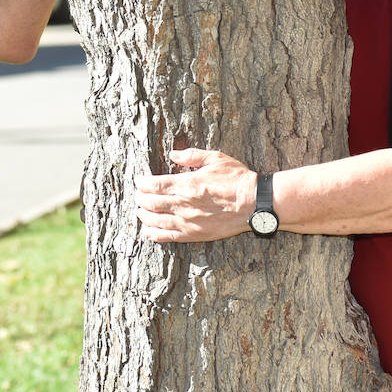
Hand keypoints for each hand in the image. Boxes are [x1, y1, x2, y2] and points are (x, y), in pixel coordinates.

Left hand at [136, 148, 256, 242]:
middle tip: (138, 195)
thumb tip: (173, 154)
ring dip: (144, 216)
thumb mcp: (216, 158)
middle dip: (140, 198)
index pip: (153, 185)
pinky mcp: (194, 234)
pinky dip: (154, 234)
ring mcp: (188, 221)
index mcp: (186, 183)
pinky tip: (149, 231)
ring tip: (140, 211)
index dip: (141, 183)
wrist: (254, 203)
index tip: (139, 181)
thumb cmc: (236, 179)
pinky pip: (168, 237)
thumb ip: (192, 156)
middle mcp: (183, 203)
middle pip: (150, 203)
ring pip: (155, 221)